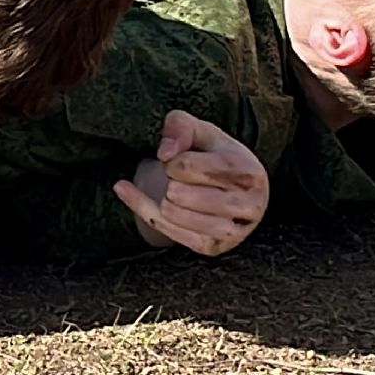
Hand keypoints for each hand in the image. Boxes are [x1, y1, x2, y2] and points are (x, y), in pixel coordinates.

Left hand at [112, 110, 267, 255]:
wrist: (233, 189)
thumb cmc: (214, 155)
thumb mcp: (201, 131)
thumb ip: (181, 127)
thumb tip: (165, 153)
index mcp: (248, 173)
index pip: (187, 167)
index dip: (172, 161)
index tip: (177, 160)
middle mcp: (246, 206)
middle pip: (178, 194)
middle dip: (169, 181)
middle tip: (177, 177)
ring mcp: (230, 232)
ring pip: (172, 214)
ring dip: (162, 197)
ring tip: (173, 188)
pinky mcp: (211, 248)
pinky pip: (166, 231)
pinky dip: (141, 208)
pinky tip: (126, 190)